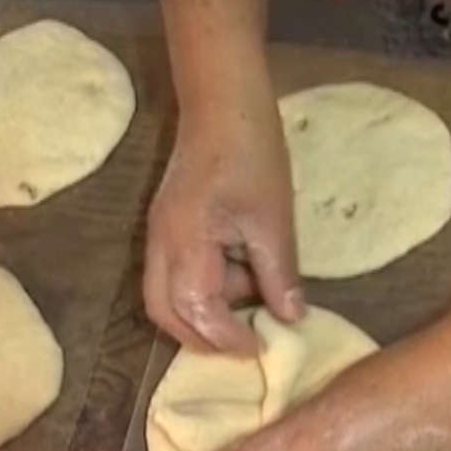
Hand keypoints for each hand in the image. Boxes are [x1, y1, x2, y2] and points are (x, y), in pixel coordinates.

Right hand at [144, 110, 304, 352]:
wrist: (224, 103)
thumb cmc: (252, 154)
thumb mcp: (273, 220)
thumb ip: (278, 275)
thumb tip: (291, 319)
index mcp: (185, 241)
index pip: (196, 310)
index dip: (226, 337)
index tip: (259, 348)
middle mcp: (161, 243)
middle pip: (164, 313)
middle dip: (201, 337)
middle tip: (243, 343)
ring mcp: (159, 234)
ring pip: (166, 296)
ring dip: (204, 311)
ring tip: (251, 297)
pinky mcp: (167, 226)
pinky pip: (175, 274)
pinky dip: (203, 289)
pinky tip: (239, 275)